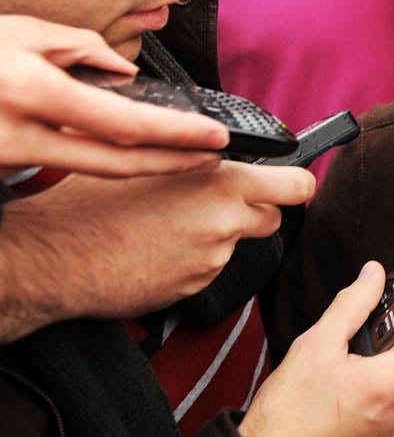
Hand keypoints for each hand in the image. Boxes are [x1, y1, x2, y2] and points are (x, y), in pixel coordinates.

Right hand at [0, 15, 227, 177]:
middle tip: (212, 156)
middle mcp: (20, 137)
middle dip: (173, 163)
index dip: (177, 134)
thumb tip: (126, 75)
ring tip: (183, 154)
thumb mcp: (20, 32)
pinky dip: (100, 160)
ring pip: (92, 170)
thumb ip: (81, 48)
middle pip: (117, 165)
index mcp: (31, 92)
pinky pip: (61, 167)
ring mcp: (6, 161)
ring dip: (143, 165)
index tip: (216, 136)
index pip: (124, 124)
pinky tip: (130, 153)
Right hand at [0, 161, 314, 341]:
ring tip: (168, 227)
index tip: (292, 184)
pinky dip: (192, 260)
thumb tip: (219, 149)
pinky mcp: (195, 287)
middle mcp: (226, 222)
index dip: (295, 185)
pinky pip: (208, 267)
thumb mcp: (149, 156)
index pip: (296, 185)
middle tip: (219, 205)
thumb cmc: (92, 201)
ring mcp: (212, 259)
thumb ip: (197, 154)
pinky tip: (157, 250)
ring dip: (216, 236)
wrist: (54, 257)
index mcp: (222, 182)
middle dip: (254, 210)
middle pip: (271, 217)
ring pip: (235, 243)